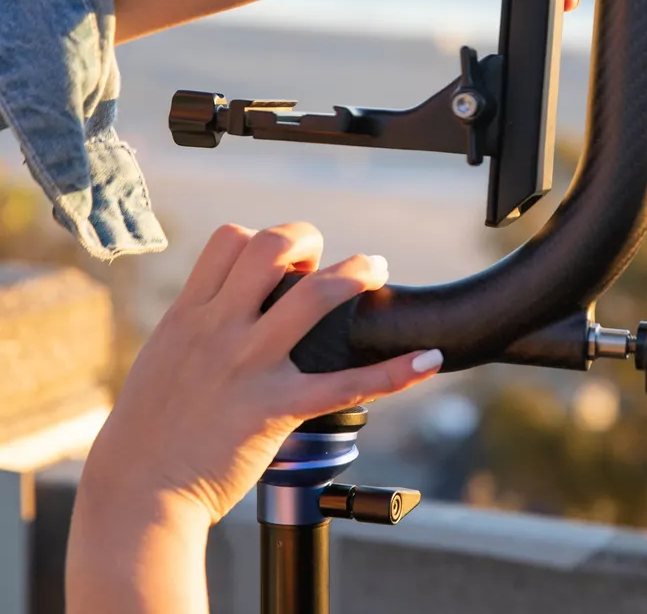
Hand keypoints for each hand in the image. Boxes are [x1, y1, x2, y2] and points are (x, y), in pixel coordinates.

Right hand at [78, 222, 441, 525]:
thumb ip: (198, 325)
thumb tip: (229, 303)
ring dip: (355, 273)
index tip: (280, 260)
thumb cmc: (147, 430)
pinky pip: (344, 384)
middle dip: (307, 238)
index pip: (230, 239)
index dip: (262, 237)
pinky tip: (426, 360)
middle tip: (323, 259)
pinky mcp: (274, 409)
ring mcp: (248, 366)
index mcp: (190, 313)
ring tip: (377, 270)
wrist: (135, 494)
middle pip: (272, 247)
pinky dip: (394, 372)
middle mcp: (219, 329)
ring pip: (314, 296)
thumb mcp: (164, 356)